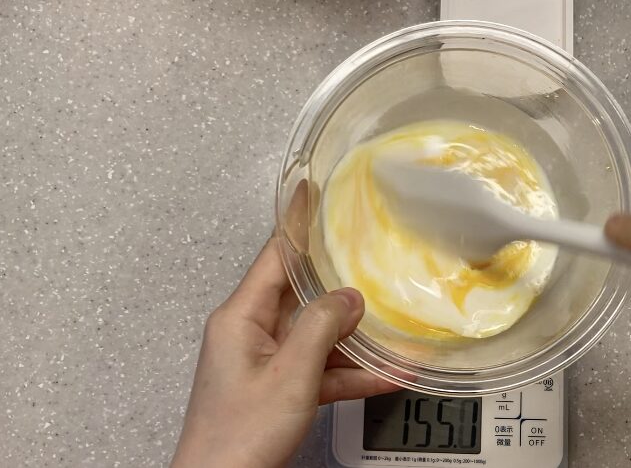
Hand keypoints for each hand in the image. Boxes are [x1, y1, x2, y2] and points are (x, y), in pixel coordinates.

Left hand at [171, 235, 398, 467]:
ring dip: (354, 338)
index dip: (297, 223)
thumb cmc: (237, 437)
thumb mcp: (290, 375)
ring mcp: (265, 361)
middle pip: (302, 293)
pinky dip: (350, 371)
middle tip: (369, 257)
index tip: (311, 192)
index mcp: (241, 317)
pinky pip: (321, 368)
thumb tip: (348, 297)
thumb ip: (321, 328)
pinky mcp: (278, 387)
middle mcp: (250, 332)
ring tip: (393, 329)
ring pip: (317, 334)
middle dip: (339, 282)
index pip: (274, 255)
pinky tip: (386, 373)